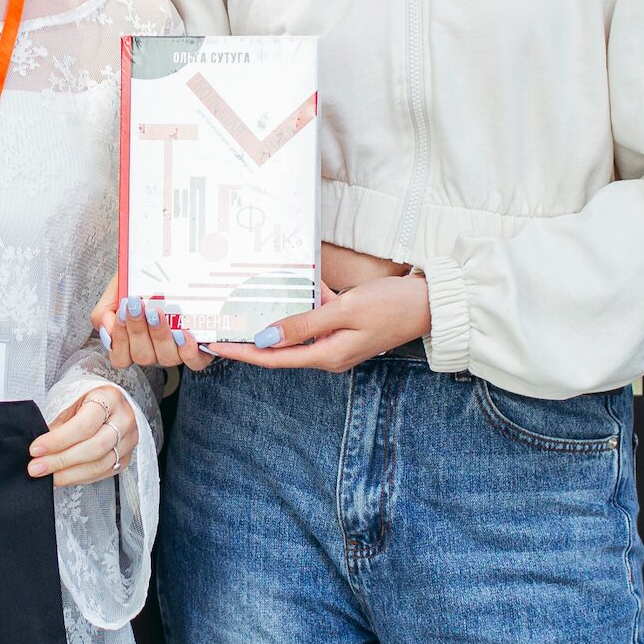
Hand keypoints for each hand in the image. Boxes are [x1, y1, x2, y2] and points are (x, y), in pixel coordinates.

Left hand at [29, 385, 137, 485]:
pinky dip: (79, 477)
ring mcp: (128, 441)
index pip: (85, 424)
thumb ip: (57, 425)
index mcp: (109, 398)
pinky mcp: (126, 458)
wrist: (106, 402)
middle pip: (94, 448)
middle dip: (61, 461)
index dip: (58, 440)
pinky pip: (102, 473)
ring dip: (68, 474)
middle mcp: (124, 420)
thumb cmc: (86, 400)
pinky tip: (63, 476)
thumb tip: (38, 451)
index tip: (36, 449)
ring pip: (99, 465)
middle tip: (37, 467)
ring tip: (47, 476)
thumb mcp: (70, 402)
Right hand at [89, 274, 210, 371]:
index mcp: (133, 343)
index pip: (120, 356)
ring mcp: (175, 352)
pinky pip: (193, 362)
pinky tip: (183, 333)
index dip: (120, 338)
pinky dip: (187, 350)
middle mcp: (153, 351)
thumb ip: (105, 310)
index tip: (121, 311)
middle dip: (138, 330)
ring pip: (165, 358)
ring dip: (160, 335)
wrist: (171, 266)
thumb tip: (106, 328)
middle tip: (137, 305)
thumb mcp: (118, 290)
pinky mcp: (198, 350)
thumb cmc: (142, 282)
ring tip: (157, 313)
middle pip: (142, 357)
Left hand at [202, 274, 430, 372]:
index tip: (213, 345)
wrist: (430, 304)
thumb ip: (304, 324)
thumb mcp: (344, 311)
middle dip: (248, 338)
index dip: (240, 352)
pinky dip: (302, 304)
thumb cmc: (390, 306)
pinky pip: (315, 319)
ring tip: (242, 305)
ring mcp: (336, 343)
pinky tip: (291, 285)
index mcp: (326, 356)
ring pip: (295, 331)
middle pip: (279, 348)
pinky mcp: (344, 328)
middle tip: (219, 326)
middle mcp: (328, 354)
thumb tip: (265, 339)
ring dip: (274, 318)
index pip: (272, 358)